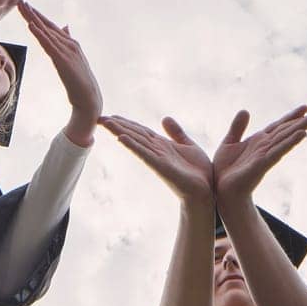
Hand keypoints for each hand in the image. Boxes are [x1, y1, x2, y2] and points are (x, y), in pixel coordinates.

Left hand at [19, 3, 102, 146]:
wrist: (89, 99)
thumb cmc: (80, 82)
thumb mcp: (73, 60)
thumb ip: (67, 42)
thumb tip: (65, 26)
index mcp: (71, 43)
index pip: (51, 27)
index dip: (38, 15)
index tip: (26, 6)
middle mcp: (70, 43)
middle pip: (47, 25)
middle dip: (33, 13)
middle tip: (20, 1)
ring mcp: (67, 51)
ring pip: (46, 32)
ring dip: (33, 19)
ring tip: (23, 8)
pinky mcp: (63, 60)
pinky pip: (48, 45)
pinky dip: (40, 34)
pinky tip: (31, 25)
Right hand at [99, 114, 213, 202]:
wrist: (206, 190)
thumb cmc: (198, 171)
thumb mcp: (188, 145)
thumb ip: (176, 133)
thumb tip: (164, 118)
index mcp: (162, 145)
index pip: (140, 131)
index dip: (126, 122)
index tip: (111, 116)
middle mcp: (156, 151)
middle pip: (134, 134)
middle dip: (117, 125)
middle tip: (99, 117)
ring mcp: (157, 159)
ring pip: (136, 142)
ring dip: (121, 131)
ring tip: (106, 123)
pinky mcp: (162, 167)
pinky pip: (145, 154)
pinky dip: (134, 146)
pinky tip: (122, 138)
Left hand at [211, 107, 306, 204]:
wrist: (221, 190)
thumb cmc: (225, 170)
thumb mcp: (229, 142)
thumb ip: (238, 127)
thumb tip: (245, 110)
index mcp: (259, 140)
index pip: (279, 125)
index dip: (292, 116)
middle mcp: (266, 146)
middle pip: (287, 130)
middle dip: (303, 121)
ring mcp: (266, 154)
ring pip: (286, 138)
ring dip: (300, 128)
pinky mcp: (262, 164)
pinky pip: (278, 151)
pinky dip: (290, 142)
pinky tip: (302, 135)